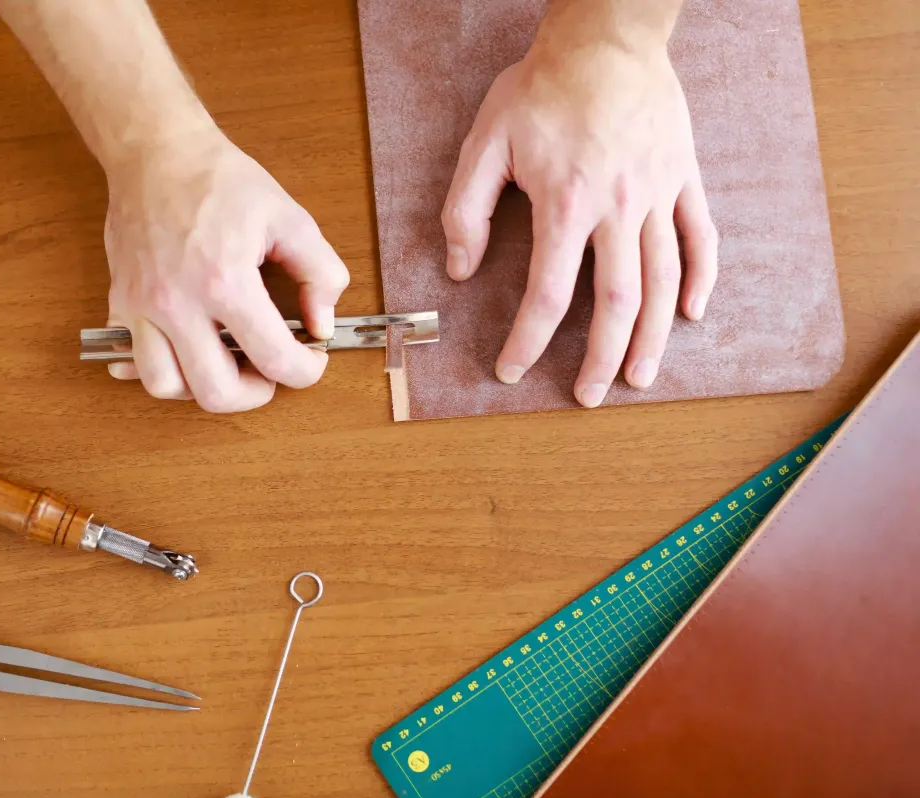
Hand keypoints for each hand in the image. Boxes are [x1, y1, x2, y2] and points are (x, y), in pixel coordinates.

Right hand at [103, 128, 348, 411]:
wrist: (156, 150)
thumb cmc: (219, 180)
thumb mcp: (289, 218)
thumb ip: (320, 273)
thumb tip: (322, 324)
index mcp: (225, 280)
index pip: (273, 359)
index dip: (305, 371)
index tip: (310, 361)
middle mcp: (178, 302)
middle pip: (214, 392)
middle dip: (253, 394)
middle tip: (267, 374)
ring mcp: (142, 306)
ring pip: (165, 386)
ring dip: (200, 388)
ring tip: (224, 364)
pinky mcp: (120, 302)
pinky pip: (128, 359)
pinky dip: (156, 368)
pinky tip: (181, 352)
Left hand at [442, 5, 717, 407]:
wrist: (605, 37)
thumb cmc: (541, 89)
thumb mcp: (486, 141)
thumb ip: (467, 209)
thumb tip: (461, 269)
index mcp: (566, 204)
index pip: (547, 294)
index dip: (527, 340)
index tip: (512, 369)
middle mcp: (619, 208)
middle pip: (616, 303)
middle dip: (599, 357)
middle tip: (588, 396)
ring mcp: (659, 194)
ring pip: (663, 280)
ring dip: (652, 336)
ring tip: (639, 376)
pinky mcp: (684, 178)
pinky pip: (701, 236)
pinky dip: (700, 277)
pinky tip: (691, 312)